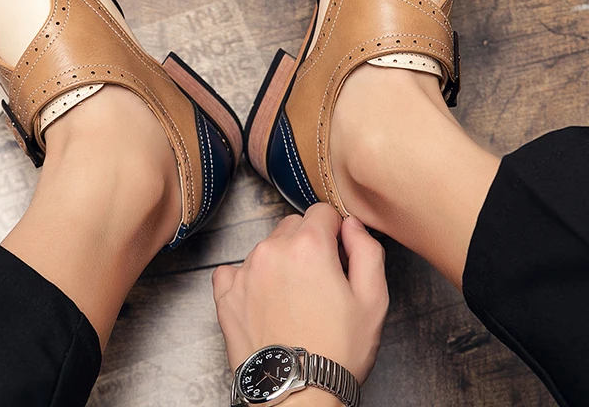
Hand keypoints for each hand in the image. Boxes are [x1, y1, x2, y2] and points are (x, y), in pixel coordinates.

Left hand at [212, 204, 388, 386]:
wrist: (298, 395)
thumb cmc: (337, 351)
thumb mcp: (373, 300)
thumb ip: (367, 250)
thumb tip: (351, 225)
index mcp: (308, 245)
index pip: (322, 212)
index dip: (335, 232)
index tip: (338, 258)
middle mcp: (271, 250)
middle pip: (293, 226)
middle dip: (308, 244)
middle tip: (319, 282)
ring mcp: (244, 271)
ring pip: (267, 247)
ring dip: (280, 261)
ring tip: (294, 300)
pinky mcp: (225, 293)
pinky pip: (234, 269)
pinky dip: (249, 279)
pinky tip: (264, 302)